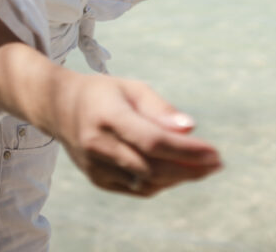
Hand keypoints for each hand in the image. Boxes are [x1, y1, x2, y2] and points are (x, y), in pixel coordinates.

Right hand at [53, 74, 221, 196]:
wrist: (58, 107)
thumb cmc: (103, 93)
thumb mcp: (131, 88)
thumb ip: (160, 108)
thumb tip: (191, 129)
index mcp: (107, 116)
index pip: (153, 141)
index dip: (187, 151)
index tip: (215, 152)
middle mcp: (98, 144)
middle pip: (152, 166)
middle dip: (190, 169)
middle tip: (217, 163)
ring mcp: (95, 165)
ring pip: (147, 182)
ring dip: (179, 178)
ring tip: (202, 167)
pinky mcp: (97, 179)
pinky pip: (136, 188)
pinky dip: (161, 183)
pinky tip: (177, 172)